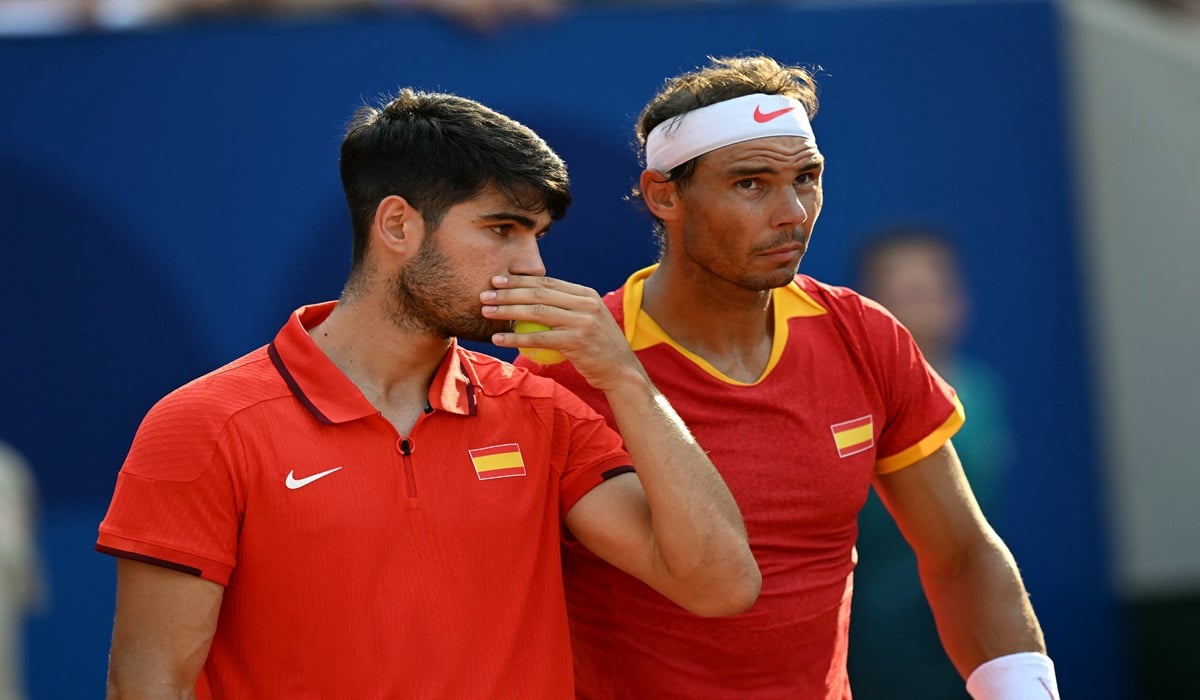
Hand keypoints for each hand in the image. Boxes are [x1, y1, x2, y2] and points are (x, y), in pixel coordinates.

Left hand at [481, 274, 643, 390]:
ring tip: (486, 312)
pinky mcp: (576, 342)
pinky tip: (498, 338)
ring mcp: (582, 322)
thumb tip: (532, 299)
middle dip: (507, 293)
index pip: (547, 281)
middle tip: (484, 295)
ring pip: (536, 312)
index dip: (519, 280)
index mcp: (586, 294)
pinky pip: (538, 338)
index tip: (497, 281)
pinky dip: (515, 337)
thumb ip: (566, 307)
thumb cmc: (598, 347)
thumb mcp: (587, 319)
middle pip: (538, 293)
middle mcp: (585, 304)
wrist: (621, 371)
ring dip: (507, 311)